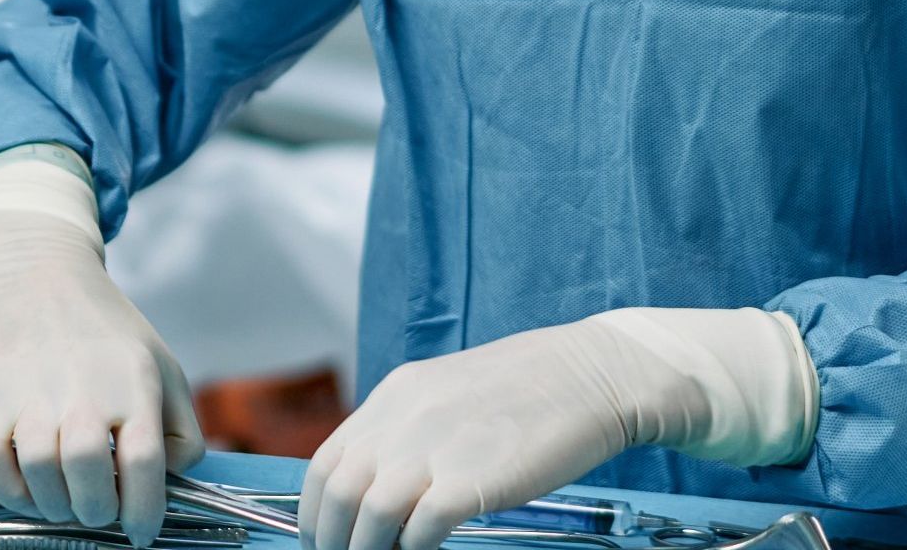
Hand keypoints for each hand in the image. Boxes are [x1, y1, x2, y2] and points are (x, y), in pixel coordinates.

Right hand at [0, 210, 206, 543]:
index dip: (145, 513)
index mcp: (135, 381)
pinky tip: (30, 484)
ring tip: (66, 496)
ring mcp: (32, 396)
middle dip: (98, 512)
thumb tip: (172, 481)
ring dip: (56, 506)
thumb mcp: (161, 363)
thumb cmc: (105, 328)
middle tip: (98, 508)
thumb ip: (179, 426)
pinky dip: (13, 492)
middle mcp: (84, 390)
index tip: (142, 532)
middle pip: (90, 483)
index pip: (146, 466)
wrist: (38, 270)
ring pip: (43, 483)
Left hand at [298, 320, 681, 549]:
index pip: (326, 460)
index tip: (320, 539)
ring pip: (371, 514)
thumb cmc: (530, 389)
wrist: (593, 373)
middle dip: (330, 540)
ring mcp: (439, 445)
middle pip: (338, 491)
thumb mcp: (450, 393)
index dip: (314, 511)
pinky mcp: (474, 477)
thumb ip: (410, 428)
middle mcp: (407, 415)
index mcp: (396, 393)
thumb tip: (378, 482)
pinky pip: (421, 528)